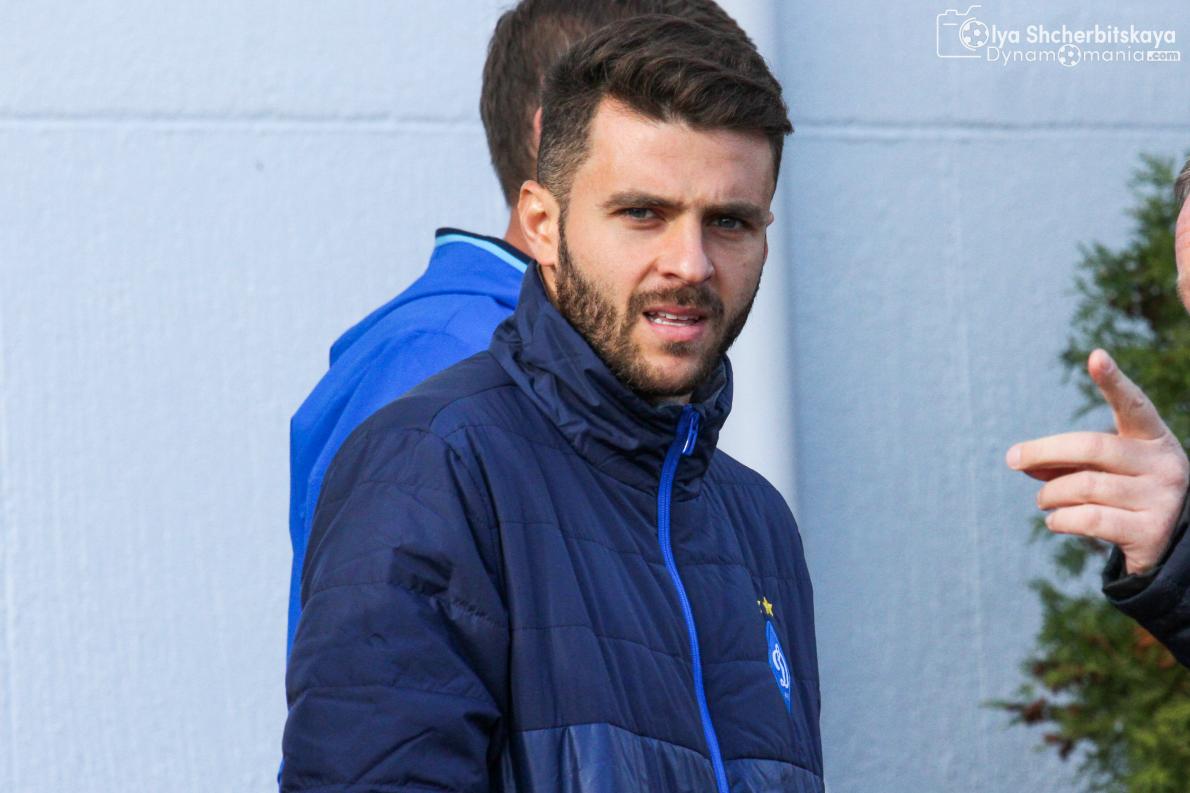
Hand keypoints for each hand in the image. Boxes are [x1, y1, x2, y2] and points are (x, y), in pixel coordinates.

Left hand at [1006, 349, 1188, 574]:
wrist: (1166, 542)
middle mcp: (1165, 464)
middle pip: (1090, 447)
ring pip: (1082, 487)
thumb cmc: (1123, 492)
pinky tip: (1055, 520)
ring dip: (1049, 494)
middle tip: (1013, 459)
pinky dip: (1059, 520)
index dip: (1114, 382)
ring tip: (1043, 500)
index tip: (1096, 357)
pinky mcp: (1150, 532)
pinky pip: (1087, 520)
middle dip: (1042, 451)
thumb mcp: (1101, 469)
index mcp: (1153, 438)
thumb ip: (1064, 459)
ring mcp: (1162, 498)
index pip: (1133, 405)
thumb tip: (1019, 460)